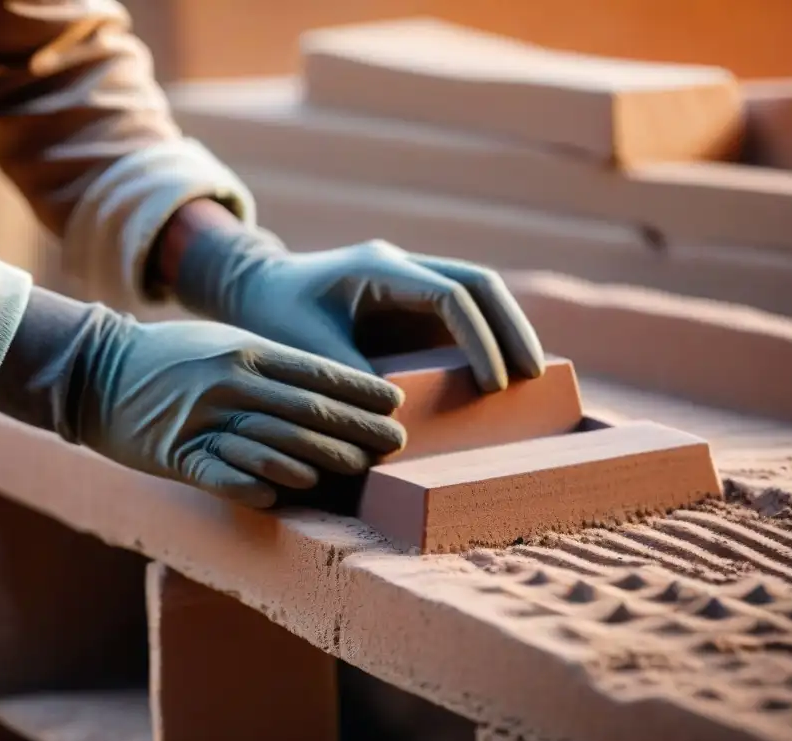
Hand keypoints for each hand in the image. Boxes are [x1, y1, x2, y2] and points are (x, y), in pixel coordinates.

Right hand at [71, 313, 405, 507]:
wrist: (95, 369)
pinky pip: (218, 473)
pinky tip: (280, 496)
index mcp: (247, 352)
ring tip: (354, 471)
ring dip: (317, 460)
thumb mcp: (226, 344)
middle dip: (356, 429)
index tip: (397, 405)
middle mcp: (230, 383)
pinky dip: (249, 484)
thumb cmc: (173, 356)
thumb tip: (329, 387)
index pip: (316, 372)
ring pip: (270, 444)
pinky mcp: (173, 453)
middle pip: (304, 411)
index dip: (361, 391)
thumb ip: (274, 364)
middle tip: (395, 445)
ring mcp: (201, 419)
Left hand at [176, 229, 544, 391]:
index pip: (451, 293)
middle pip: (480, 283)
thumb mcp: (307, 349)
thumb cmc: (275, 317)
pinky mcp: (413, 304)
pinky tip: (500, 376)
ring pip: (480, 295)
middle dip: (512, 328)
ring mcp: (412, 283)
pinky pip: (462, 316)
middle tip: (534, 376)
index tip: (492, 383)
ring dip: (507, 332)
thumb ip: (351, 379)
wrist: (257, 290)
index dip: (480, 337)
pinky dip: (485, 341)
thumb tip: (399, 421)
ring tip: (530, 379)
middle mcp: (404, 268)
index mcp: (379, 269)